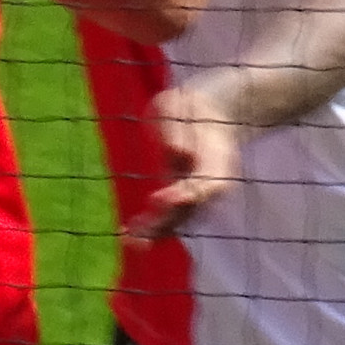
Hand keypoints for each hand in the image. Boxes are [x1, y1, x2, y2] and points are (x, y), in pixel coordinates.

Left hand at [128, 74, 247, 240]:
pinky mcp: (182, 196)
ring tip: (130, 240)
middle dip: (166, 222)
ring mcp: (198, 192)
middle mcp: (211, 182)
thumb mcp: (180, 104)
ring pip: (181, 218)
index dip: (184, 196)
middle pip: (192, 209)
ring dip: (157, 231)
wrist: (205, 114)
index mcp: (218, 159)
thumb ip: (178, 128)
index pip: (205, 184)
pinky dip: (152, 228)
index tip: (158, 199)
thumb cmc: (189, 106)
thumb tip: (177, 152)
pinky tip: (127, 234)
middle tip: (140, 235)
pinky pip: (170, 216)